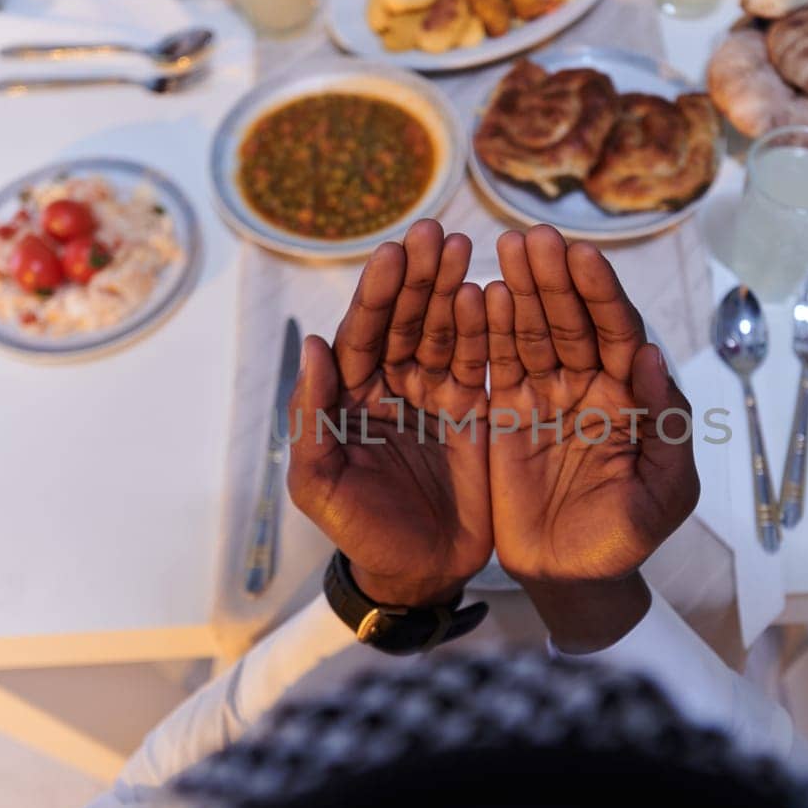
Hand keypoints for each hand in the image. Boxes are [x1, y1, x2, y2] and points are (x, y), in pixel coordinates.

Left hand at [288, 219, 490, 608]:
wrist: (420, 574)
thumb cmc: (361, 533)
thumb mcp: (320, 485)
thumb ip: (312, 417)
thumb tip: (311, 347)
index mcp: (350, 396)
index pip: (362, 334)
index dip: (378, 294)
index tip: (394, 254)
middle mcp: (392, 386)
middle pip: (406, 320)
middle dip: (419, 277)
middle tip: (436, 233)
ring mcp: (435, 395)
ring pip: (445, 330)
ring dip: (453, 288)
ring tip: (466, 248)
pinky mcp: (475, 410)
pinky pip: (482, 361)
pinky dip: (489, 328)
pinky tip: (495, 293)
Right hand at [485, 226, 699, 639]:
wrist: (574, 579)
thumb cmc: (628, 537)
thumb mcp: (665, 492)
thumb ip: (667, 426)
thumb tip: (653, 356)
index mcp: (631, 395)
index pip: (618, 332)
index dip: (600, 294)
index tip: (581, 256)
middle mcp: (587, 384)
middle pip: (570, 320)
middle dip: (554, 279)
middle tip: (533, 239)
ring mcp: (543, 395)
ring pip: (529, 332)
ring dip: (518, 290)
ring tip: (503, 250)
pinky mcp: (503, 413)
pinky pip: (493, 364)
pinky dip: (483, 331)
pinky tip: (474, 295)